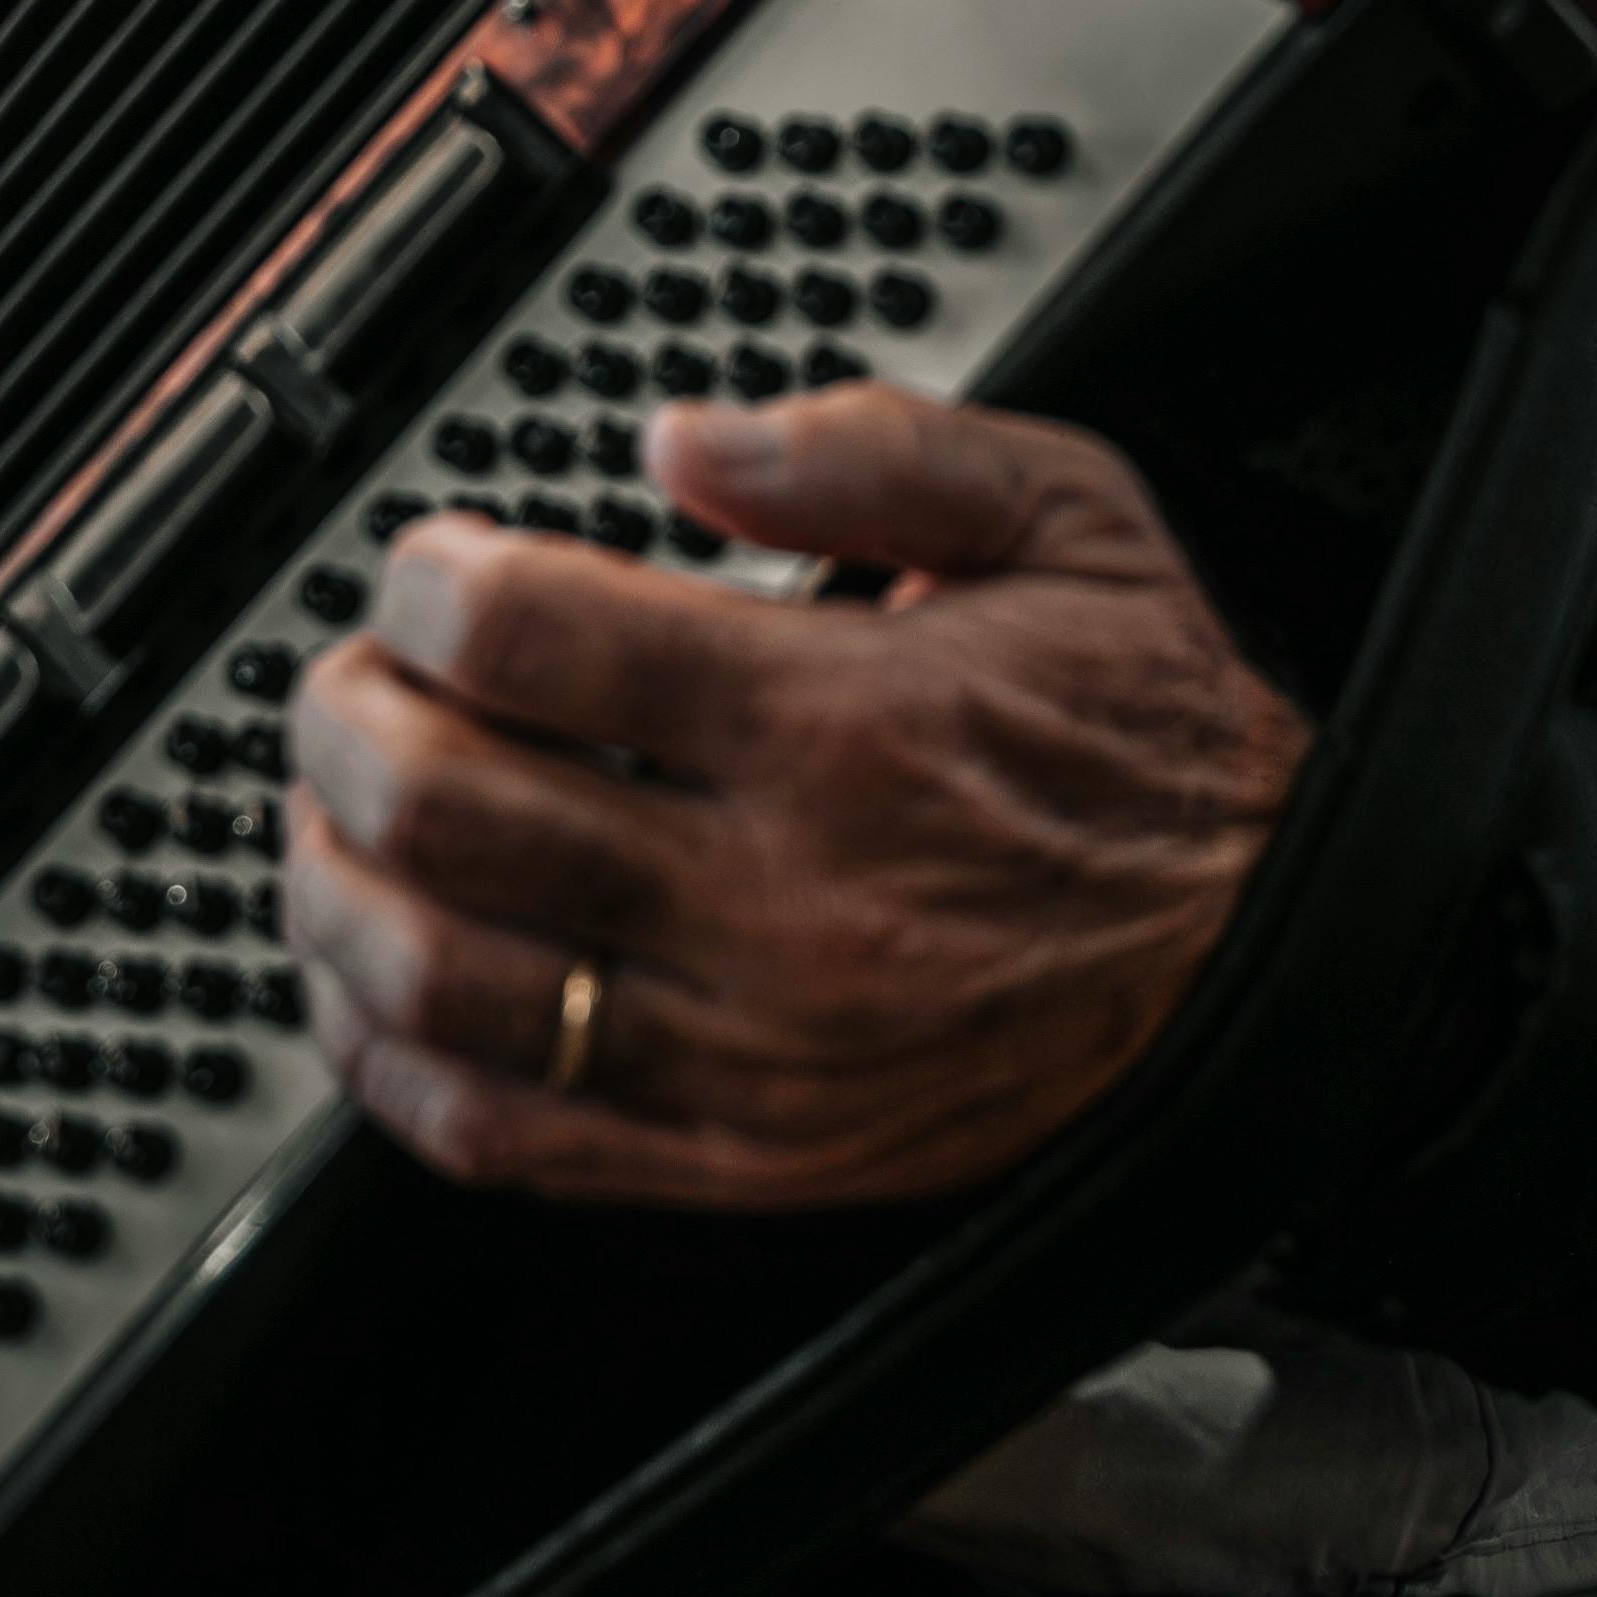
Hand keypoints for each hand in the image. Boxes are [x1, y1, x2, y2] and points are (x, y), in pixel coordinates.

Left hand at [285, 387, 1306, 1207]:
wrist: (1267, 953)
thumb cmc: (1148, 739)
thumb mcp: (1064, 517)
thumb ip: (869, 445)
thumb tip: (684, 438)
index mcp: (838, 724)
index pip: (531, 640)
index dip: (429, 581)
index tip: (428, 567)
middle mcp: (777, 897)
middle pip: (448, 808)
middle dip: (344, 720)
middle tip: (347, 680)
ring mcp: (748, 1049)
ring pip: (442, 982)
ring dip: (332, 887)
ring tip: (328, 817)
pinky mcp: (743, 1159)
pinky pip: (505, 1137)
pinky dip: (391, 1063)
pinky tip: (372, 984)